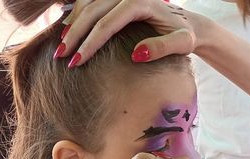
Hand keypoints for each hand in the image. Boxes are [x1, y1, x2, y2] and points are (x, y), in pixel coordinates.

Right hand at [59, 0, 204, 65]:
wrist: (189, 24)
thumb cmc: (185, 36)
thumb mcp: (181, 44)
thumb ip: (162, 48)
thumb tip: (136, 54)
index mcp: (141, 3)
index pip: (108, 23)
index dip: (90, 43)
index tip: (77, 61)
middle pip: (93, 11)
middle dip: (75, 35)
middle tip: (61, 56)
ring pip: (88, 4)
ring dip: (72, 24)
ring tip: (61, 47)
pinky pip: (92, 3)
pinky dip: (78, 15)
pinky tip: (70, 32)